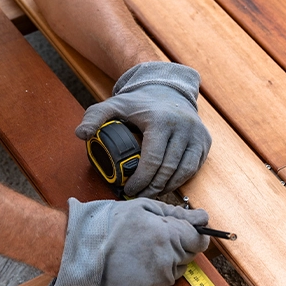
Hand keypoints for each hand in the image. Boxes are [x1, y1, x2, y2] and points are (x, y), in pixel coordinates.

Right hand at [48, 197, 210, 285]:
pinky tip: (136, 264)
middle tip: (153, 237)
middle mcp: (166, 261)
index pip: (200, 239)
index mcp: (168, 236)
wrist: (79, 250)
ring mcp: (157, 281)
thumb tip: (202, 218)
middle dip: (178, 245)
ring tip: (141, 250)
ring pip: (177, 270)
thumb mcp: (142, 208)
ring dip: (167, 260)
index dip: (194, 233)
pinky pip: (161, 283)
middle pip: (190, 255)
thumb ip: (177, 213)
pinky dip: (154, 275)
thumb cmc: (108, 224)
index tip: (184, 229)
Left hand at [76, 62, 210, 197]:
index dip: (141, 180)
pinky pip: (194, 168)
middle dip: (152, 187)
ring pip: (183, 172)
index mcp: (161, 120)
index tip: (130, 189)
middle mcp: (183, 127)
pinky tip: (167, 185)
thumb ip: (95, 117)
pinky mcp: (204, 141)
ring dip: (167, 187)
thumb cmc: (140, 102)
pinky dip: (180, 180)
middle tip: (139, 195)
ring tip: (151, 193)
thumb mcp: (114, 105)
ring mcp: (196, 135)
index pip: (153, 159)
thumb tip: (81, 134)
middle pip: (168, 169)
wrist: (168, 90)